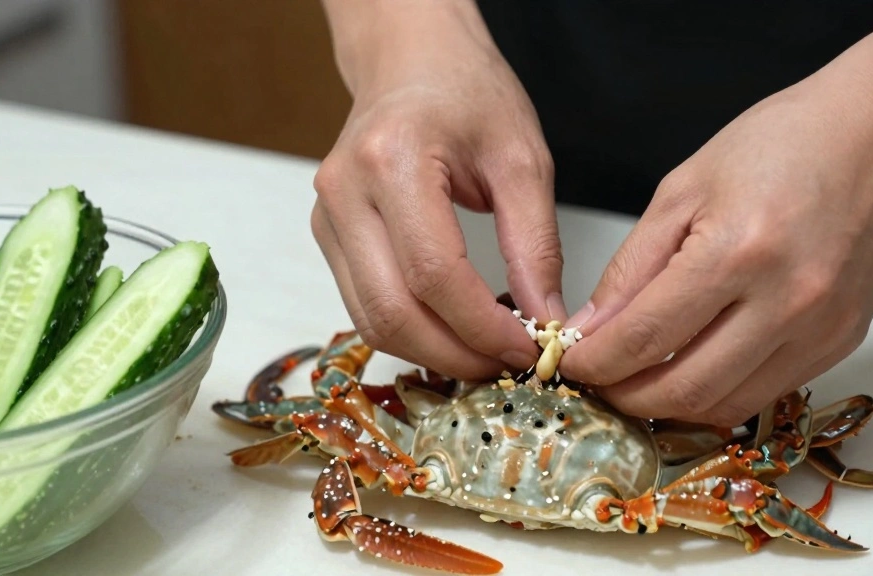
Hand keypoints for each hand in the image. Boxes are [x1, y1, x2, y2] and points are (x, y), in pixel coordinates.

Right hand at [312, 1, 561, 378]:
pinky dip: (410, 331)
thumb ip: (535, 245)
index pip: (434, 275)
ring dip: (430, 353)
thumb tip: (546, 320)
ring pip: (370, 320)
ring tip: (485, 354)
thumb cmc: (467, 92)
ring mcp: (327, 217)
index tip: (528, 349)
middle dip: (455, 355)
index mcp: (392, 161)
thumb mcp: (522, 159)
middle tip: (508, 366)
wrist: (411, 61)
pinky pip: (364, 305)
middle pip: (391, 312)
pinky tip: (453, 331)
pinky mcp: (328, 235)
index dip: (482, 328)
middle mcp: (345, 193)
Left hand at [559, 80, 872, 426]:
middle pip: (685, 389)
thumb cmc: (779, 146)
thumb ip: (631, 269)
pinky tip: (693, 368)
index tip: (570, 364)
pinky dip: (718, 392)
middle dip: (625, 396)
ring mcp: (821, 330)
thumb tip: (593, 330)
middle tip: (598, 383)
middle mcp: (786, 302)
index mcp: (736, 252)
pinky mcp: (841, 343)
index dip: (595, 363)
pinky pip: (765, 393)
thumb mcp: (681, 191)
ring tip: (639, 380)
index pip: (645, 338)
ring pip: (725, 406)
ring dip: (671, 405)